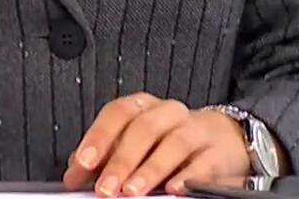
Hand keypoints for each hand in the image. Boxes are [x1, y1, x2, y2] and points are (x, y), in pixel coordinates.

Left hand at [63, 94, 252, 196]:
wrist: (224, 141)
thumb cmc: (171, 142)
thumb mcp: (136, 145)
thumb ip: (106, 156)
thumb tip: (75, 171)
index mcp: (145, 108)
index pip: (119, 113)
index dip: (99, 136)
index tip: (82, 163)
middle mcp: (169, 114)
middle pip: (144, 128)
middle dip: (121, 160)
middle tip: (105, 188)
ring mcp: (196, 131)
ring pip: (173, 143)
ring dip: (150, 170)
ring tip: (132, 191)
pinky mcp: (218, 154)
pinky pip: (204, 163)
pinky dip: (188, 177)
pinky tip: (173, 190)